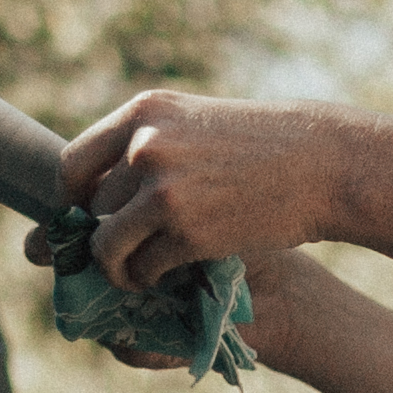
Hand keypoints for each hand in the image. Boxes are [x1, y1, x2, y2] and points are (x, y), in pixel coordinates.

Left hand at [61, 89, 349, 293]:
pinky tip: (165, 277)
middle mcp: (145, 147)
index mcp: (143, 112)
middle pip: (89, 209)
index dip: (71, 200)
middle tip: (117, 252)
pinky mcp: (188, 231)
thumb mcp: (194, 124)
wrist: (321, 162)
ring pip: (107, 245)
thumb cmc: (261, 146)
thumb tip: (91, 190)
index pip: (73, 163)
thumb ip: (146, 146)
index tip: (83, 218)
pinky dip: (147, 279)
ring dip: (116, 267)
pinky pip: (143, 267)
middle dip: (99, 236)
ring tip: (134, 273)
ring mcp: (164, 190)